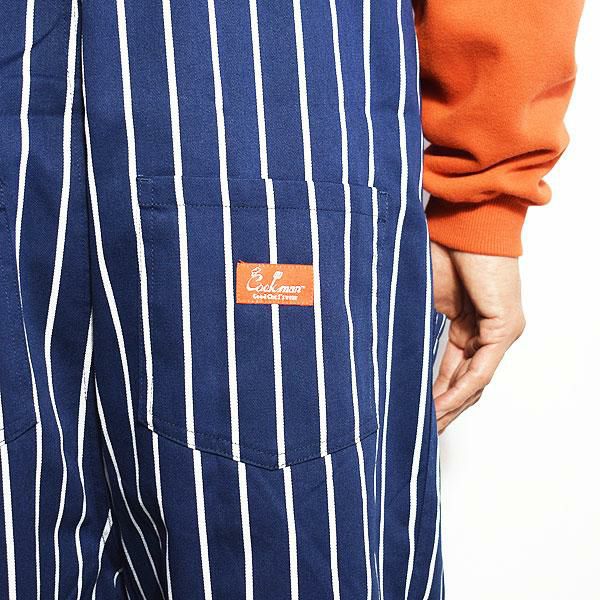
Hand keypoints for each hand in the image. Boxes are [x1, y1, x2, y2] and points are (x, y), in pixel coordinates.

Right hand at [431, 241, 525, 433]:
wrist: (465, 224)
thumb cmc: (443, 249)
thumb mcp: (425, 298)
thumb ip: (416, 324)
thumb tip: (388, 342)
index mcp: (469, 323)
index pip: (453, 367)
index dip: (436, 391)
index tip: (417, 409)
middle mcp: (487, 331)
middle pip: (467, 381)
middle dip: (445, 407)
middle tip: (425, 429)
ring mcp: (500, 332)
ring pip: (475, 382)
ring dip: (451, 406)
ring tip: (429, 427)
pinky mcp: (505, 328)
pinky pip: (480, 370)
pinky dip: (459, 391)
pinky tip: (440, 407)